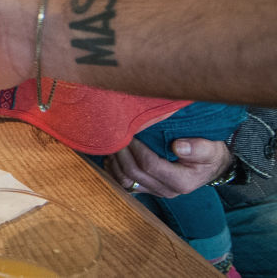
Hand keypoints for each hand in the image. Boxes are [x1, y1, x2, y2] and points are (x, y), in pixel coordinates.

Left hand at [104, 138, 231, 197]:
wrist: (210, 166)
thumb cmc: (209, 154)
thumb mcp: (210, 149)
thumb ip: (198, 148)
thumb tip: (179, 147)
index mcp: (181, 181)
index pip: (150, 165)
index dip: (137, 149)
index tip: (130, 132)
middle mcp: (167, 190)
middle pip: (134, 174)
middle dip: (122, 153)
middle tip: (115, 135)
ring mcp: (156, 191)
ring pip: (125, 182)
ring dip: (116, 162)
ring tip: (113, 144)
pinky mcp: (148, 189)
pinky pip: (125, 184)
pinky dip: (115, 170)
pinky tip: (113, 156)